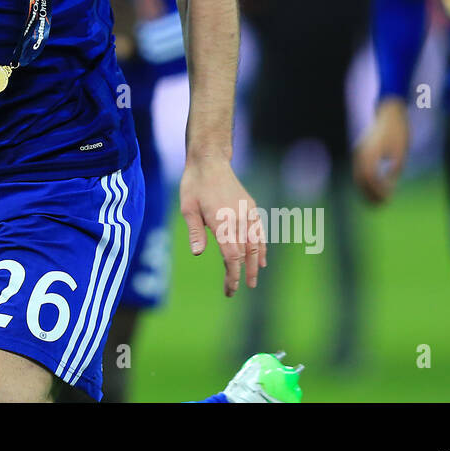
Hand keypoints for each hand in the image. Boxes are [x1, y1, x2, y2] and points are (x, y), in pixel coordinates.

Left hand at [179, 155, 264, 296]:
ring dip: (255, 263)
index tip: (230, 289)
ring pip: (256, 243)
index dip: (232, 275)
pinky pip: (259, 231)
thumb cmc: (194, 184)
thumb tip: (198, 253)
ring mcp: (247, 211)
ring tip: (253, 280)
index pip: (231, 255)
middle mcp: (238, 217)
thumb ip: (195, 231)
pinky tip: (261, 259)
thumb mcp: (187, 207)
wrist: (210, 160)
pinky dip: (262, 246)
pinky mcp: (251, 206)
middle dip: (242, 274)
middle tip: (237, 290)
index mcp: (221, 220)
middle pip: (245, 253)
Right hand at [353, 98, 409, 204]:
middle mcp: (361, 153)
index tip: (388, 200)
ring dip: (366, 190)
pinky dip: (365, 182)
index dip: (377, 191)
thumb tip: (388, 187)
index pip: (369, 178)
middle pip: (360, 179)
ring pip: (358, 176)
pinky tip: (374, 189)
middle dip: (369, 194)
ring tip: (376, 202)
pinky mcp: (361, 151)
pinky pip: (360, 171)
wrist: (389, 111)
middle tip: (380, 206)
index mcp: (370, 153)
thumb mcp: (401, 152)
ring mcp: (359, 152)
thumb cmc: (398, 131)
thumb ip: (393, 170)